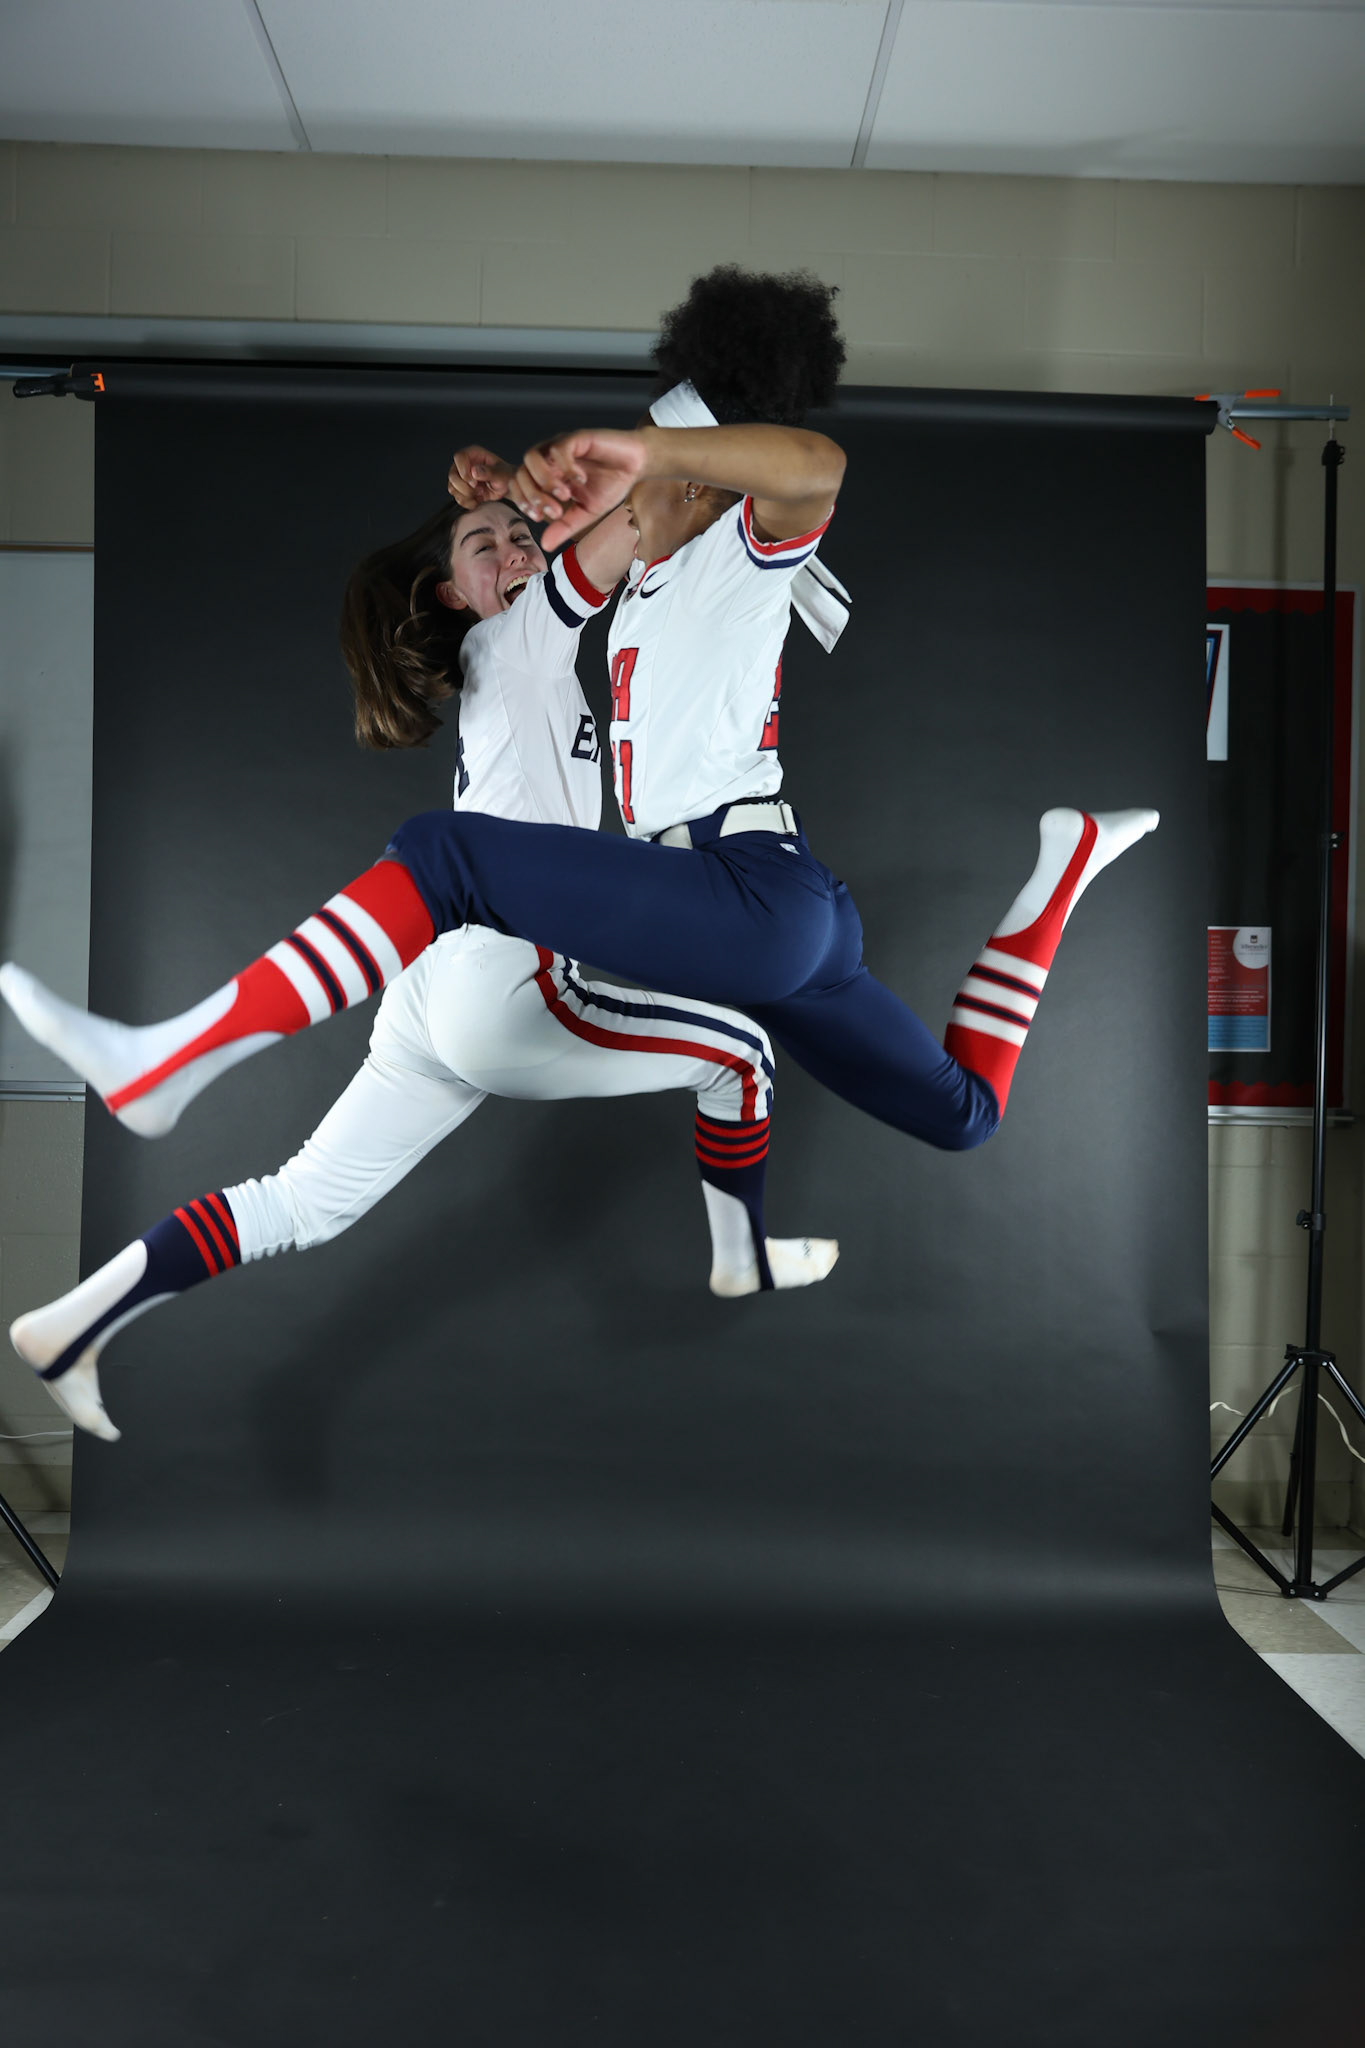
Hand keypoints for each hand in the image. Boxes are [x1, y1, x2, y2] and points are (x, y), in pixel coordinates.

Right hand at [447, 444, 515, 508]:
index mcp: (473, 453)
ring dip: (467, 496)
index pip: (459, 457)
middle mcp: (463, 464)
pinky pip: (457, 498)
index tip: (474, 482)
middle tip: (480, 489)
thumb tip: (474, 471)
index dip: (464, 471)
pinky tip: (478, 499)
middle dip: (466, 488)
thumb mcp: (502, 474)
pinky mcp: (460, 488)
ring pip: (452, 489)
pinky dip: (468, 502)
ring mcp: (459, 476)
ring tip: (481, 493)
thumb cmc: (505, 476)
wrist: (505, 486)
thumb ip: (490, 472)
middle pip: (452, 476)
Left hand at [511, 429, 648, 549]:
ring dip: (544, 480)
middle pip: (520, 472)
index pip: (519, 485)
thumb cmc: (610, 485)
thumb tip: (546, 545)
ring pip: (532, 457)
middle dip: (533, 496)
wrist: (636, 466)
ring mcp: (561, 446)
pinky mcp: (577, 437)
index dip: (523, 502)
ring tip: (565, 495)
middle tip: (556, 511)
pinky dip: (567, 467)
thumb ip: (564, 526)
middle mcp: (548, 459)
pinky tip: (581, 479)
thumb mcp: (585, 513)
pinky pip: (559, 449)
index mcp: (546, 475)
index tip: (539, 517)